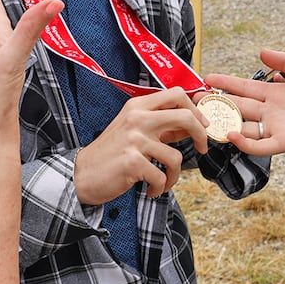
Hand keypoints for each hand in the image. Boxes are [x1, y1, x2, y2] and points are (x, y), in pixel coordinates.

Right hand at [73, 87, 210, 204]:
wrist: (82, 174)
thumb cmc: (111, 153)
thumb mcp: (134, 130)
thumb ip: (161, 125)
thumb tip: (194, 123)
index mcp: (138, 105)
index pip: (177, 94)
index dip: (196, 109)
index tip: (202, 124)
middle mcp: (137, 118)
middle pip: (185, 117)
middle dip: (200, 134)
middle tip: (202, 148)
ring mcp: (135, 139)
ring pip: (176, 155)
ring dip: (174, 175)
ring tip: (164, 181)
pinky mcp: (133, 162)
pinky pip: (162, 176)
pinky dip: (160, 187)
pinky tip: (151, 189)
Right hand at [205, 49, 284, 155]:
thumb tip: (261, 52)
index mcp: (276, 92)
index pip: (244, 87)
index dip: (226, 82)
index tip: (207, 77)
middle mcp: (271, 110)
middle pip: (238, 106)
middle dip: (218, 103)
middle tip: (196, 100)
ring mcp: (276, 126)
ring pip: (243, 126)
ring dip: (225, 124)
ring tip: (206, 119)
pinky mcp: (284, 141)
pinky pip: (259, 145)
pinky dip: (245, 143)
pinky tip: (232, 135)